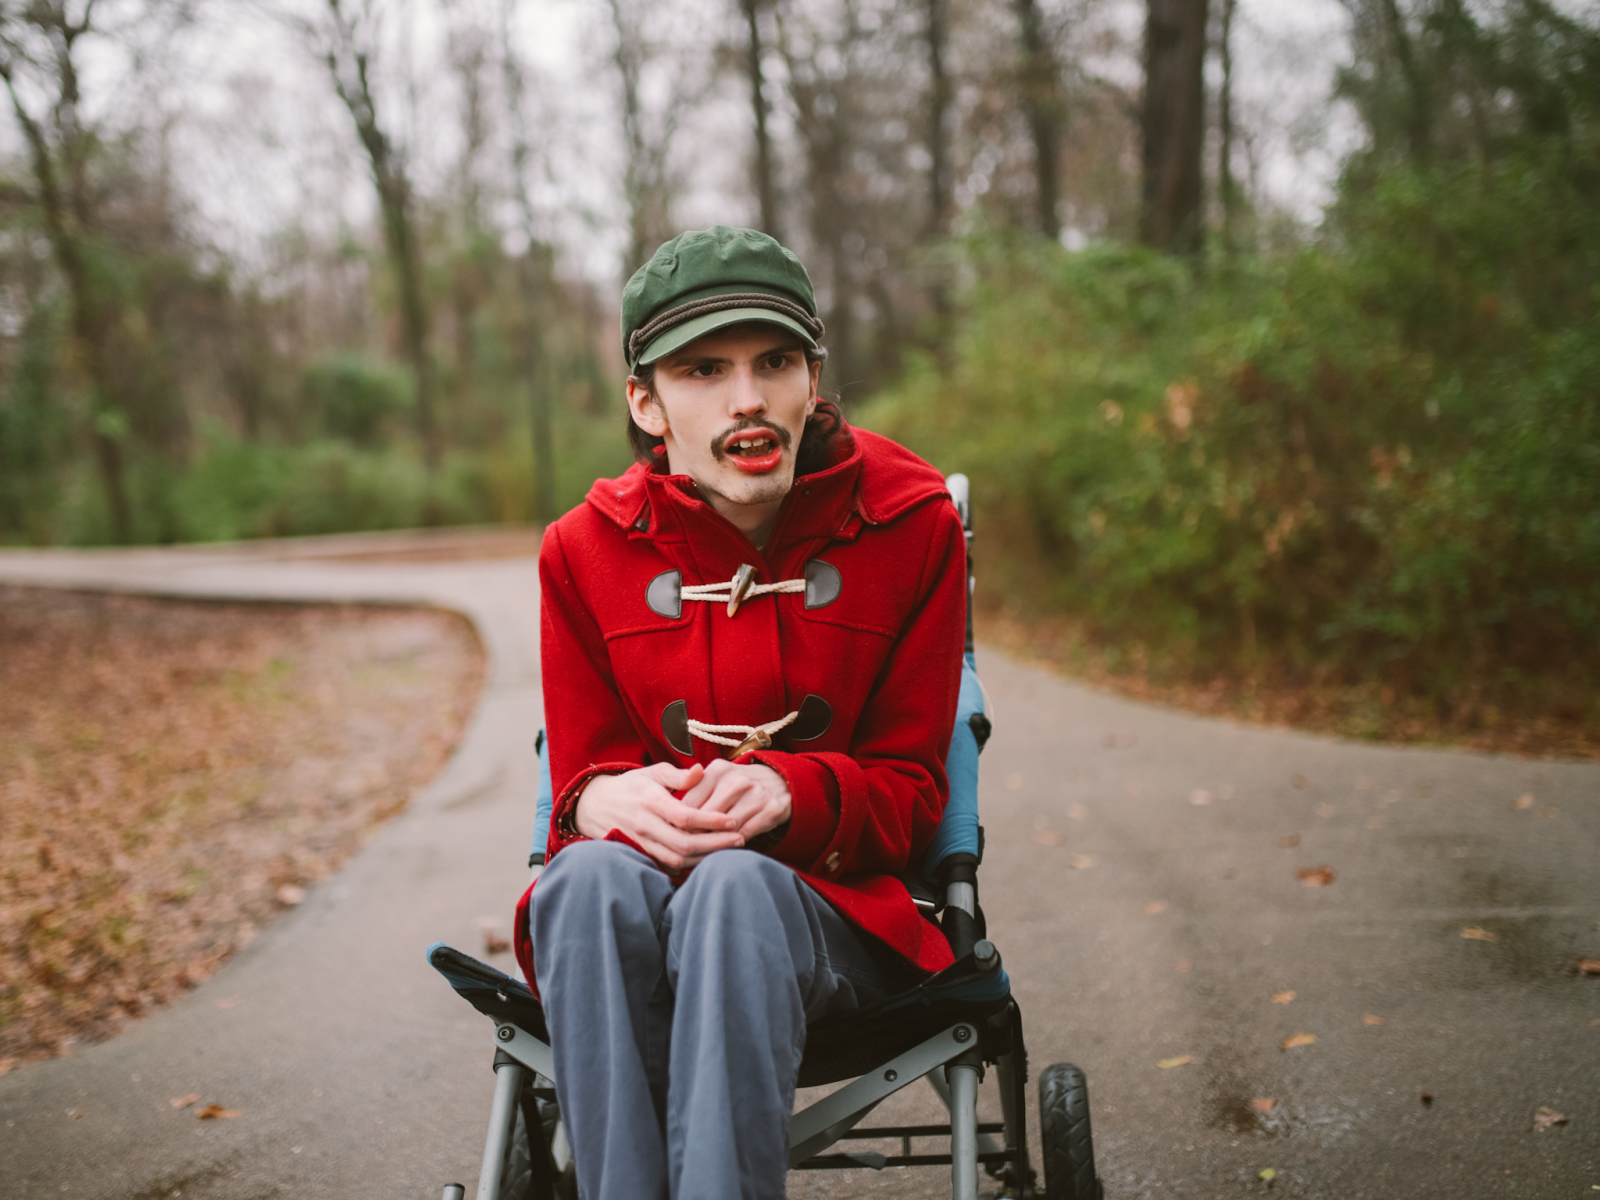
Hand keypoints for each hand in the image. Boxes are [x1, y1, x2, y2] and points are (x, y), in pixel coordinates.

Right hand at [572, 762, 743, 869]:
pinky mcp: (642, 856)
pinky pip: (669, 866)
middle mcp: (645, 826)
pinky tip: (709, 858)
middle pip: (684, 844)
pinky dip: (691, 866)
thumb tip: (701, 771)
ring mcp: (642, 844)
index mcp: (651, 802)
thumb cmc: (632, 786)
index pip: (685, 817)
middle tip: (740, 838)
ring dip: (706, 857)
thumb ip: (678, 774)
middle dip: (716, 844)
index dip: (712, 821)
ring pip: (678, 859)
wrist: (596, 806)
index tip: (733, 820)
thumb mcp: (653, 772)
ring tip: (730, 849)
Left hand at [679, 759, 791, 840]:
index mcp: (717, 770)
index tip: (674, 836)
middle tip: (686, 848)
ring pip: (725, 829)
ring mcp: (756, 794)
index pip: (690, 804)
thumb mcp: (715, 780)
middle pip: (706, 818)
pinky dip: (733, 845)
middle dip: (695, 835)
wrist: (779, 781)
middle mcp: (736, 780)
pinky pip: (745, 834)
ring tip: (704, 850)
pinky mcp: (771, 809)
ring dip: (714, 842)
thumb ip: (693, 793)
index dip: (680, 824)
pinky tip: (725, 847)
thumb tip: (670, 821)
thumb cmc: (736, 785)